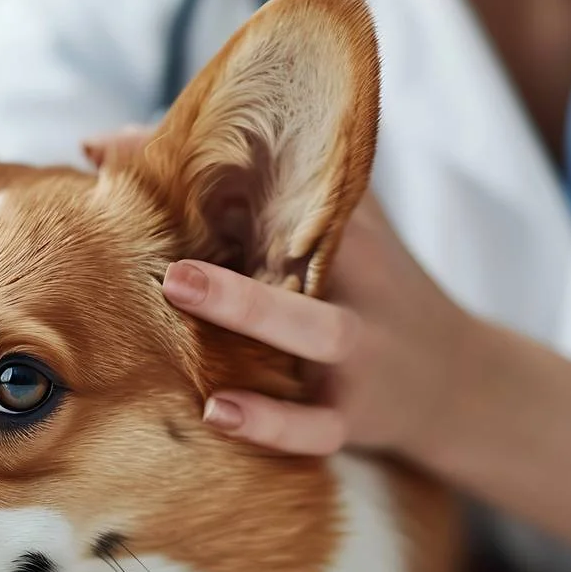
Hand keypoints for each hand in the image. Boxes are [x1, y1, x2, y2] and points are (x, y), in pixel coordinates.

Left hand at [161, 192, 478, 459]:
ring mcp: (360, 355)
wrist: (461, 381)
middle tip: (172, 268)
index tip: (145, 163)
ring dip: (251, 321)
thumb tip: (109, 143)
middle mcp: (356, 286)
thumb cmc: (372, 288)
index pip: (290, 189)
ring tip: (186, 314)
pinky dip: (270, 424)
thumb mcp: (336, 226)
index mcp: (345, 232)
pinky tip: (216, 412)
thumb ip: (245, 181)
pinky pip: (314, 427)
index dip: (226, 171)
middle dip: (242, 258)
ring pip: (314, 337)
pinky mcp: (355, 416)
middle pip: (308, 259)